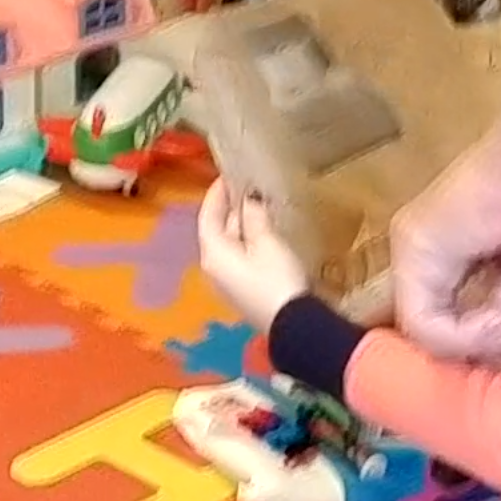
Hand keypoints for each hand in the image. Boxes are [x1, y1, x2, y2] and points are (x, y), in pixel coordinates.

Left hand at [197, 179, 310, 330]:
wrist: (292, 325)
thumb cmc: (276, 279)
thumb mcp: (267, 243)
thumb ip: (254, 217)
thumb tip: (249, 199)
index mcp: (214, 252)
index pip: (207, 216)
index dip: (216, 194)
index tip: (226, 175)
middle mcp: (214, 267)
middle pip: (215, 230)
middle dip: (228, 208)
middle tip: (243, 185)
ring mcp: (227, 281)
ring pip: (228, 244)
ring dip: (238, 224)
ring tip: (253, 204)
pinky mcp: (242, 290)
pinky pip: (238, 257)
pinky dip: (245, 240)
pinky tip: (260, 232)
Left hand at [391, 127, 500, 360]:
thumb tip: (474, 357)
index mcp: (461, 274)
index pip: (450, 337)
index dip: (482, 354)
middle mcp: (431, 267)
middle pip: (439, 340)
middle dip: (487, 343)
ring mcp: (415, 257)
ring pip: (431, 337)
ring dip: (486, 331)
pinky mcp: (411, 246)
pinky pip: (426, 322)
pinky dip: (472, 326)